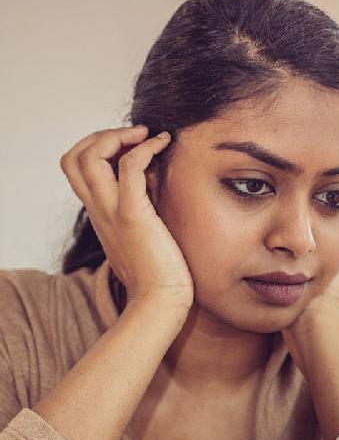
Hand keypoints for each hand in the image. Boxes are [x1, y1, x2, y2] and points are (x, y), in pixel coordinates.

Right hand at [60, 125, 193, 309]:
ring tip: (147, 136)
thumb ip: (137, 210)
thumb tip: (153, 182)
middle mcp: (99, 212)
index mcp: (99, 216)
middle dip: (100, 136)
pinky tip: (163, 146)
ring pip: (90, 157)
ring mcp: (112, 213)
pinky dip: (145, 148)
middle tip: (133, 136)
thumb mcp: (140, 236)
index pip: (76, 170)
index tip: (127, 146)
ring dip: (118, 135)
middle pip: (73, 158)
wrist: (160, 303)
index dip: (95, 148)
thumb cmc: (158, 276)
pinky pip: (129, 167)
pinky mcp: (133, 216)